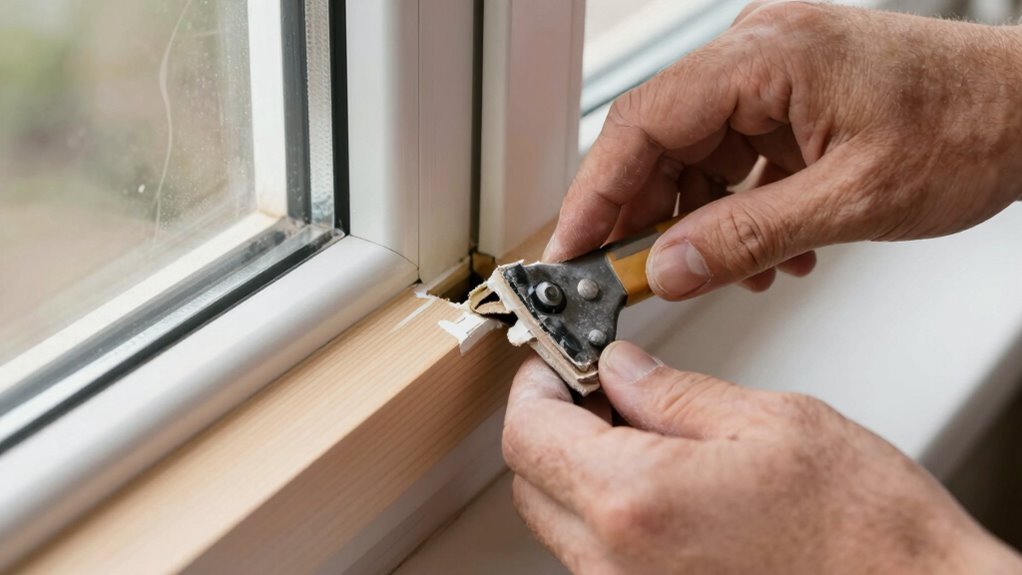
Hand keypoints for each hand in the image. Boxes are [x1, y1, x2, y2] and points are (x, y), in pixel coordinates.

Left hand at [503, 343, 1021, 573]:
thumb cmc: (866, 530)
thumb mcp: (770, 422)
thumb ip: (673, 393)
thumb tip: (618, 368)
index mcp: (637, 501)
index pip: (527, 432)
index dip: (536, 382)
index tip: (560, 360)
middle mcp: (616, 563)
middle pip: (532, 479)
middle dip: (553, 422)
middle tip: (603, 387)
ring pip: (560, 518)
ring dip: (580, 466)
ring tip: (643, 429)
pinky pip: (597, 555)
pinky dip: (609, 508)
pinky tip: (662, 479)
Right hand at [545, 1, 1021, 298]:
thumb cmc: (972, 127)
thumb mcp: (852, 200)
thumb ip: (748, 237)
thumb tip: (669, 269)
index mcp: (766, 55)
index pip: (644, 122)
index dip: (596, 192)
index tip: (571, 247)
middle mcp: (757, 52)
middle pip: (658, 138)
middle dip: (643, 214)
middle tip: (630, 276)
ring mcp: (771, 73)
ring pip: (694, 154)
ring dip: (698, 220)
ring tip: (726, 273)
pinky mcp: (787, 97)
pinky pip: (732, 156)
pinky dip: (736, 208)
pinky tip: (768, 251)